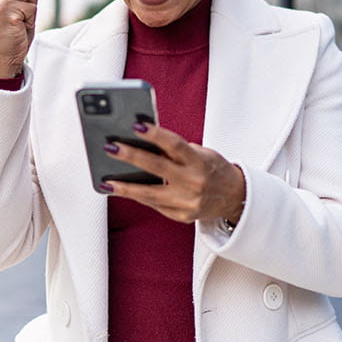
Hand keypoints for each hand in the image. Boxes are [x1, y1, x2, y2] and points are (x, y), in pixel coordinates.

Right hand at [0, 0, 39, 78]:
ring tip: (15, 25)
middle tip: (13, 21)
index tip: (8, 14)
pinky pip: (31, 7)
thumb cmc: (11, 34)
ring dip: (27, 11)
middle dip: (24, 2)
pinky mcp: (5, 11)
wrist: (4, 60)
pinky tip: (17, 29)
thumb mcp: (19, 7)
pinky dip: (30, 20)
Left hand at [102, 122, 245, 223]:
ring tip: (107, 180)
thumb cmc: (212, 169)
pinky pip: (154, 205)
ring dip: (125, 187)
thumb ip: (175, 150)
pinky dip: (137, 196)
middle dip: (131, 156)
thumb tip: (141, 142)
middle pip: (157, 168)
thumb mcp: (200, 154)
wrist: (234, 196)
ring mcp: (188, 202)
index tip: (136, 126)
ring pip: (150, 194)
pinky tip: (121, 190)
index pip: (175, 145)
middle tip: (111, 147)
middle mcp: (194, 182)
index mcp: (200, 162)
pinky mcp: (182, 216)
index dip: (155, 135)